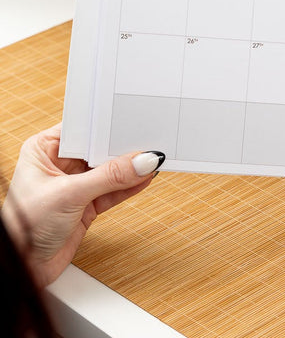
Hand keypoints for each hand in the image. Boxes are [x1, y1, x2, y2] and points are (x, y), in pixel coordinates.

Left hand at [1, 124, 163, 286]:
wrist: (21, 270)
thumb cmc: (22, 228)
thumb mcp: (68, 195)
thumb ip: (109, 177)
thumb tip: (142, 161)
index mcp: (45, 149)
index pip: (84, 129)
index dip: (108, 126)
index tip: (133, 123)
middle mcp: (61, 163)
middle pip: (101, 148)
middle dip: (123, 148)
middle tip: (149, 143)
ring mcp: (76, 184)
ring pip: (111, 170)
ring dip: (131, 168)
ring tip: (154, 160)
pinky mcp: (88, 204)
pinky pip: (115, 189)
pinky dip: (130, 186)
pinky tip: (145, 178)